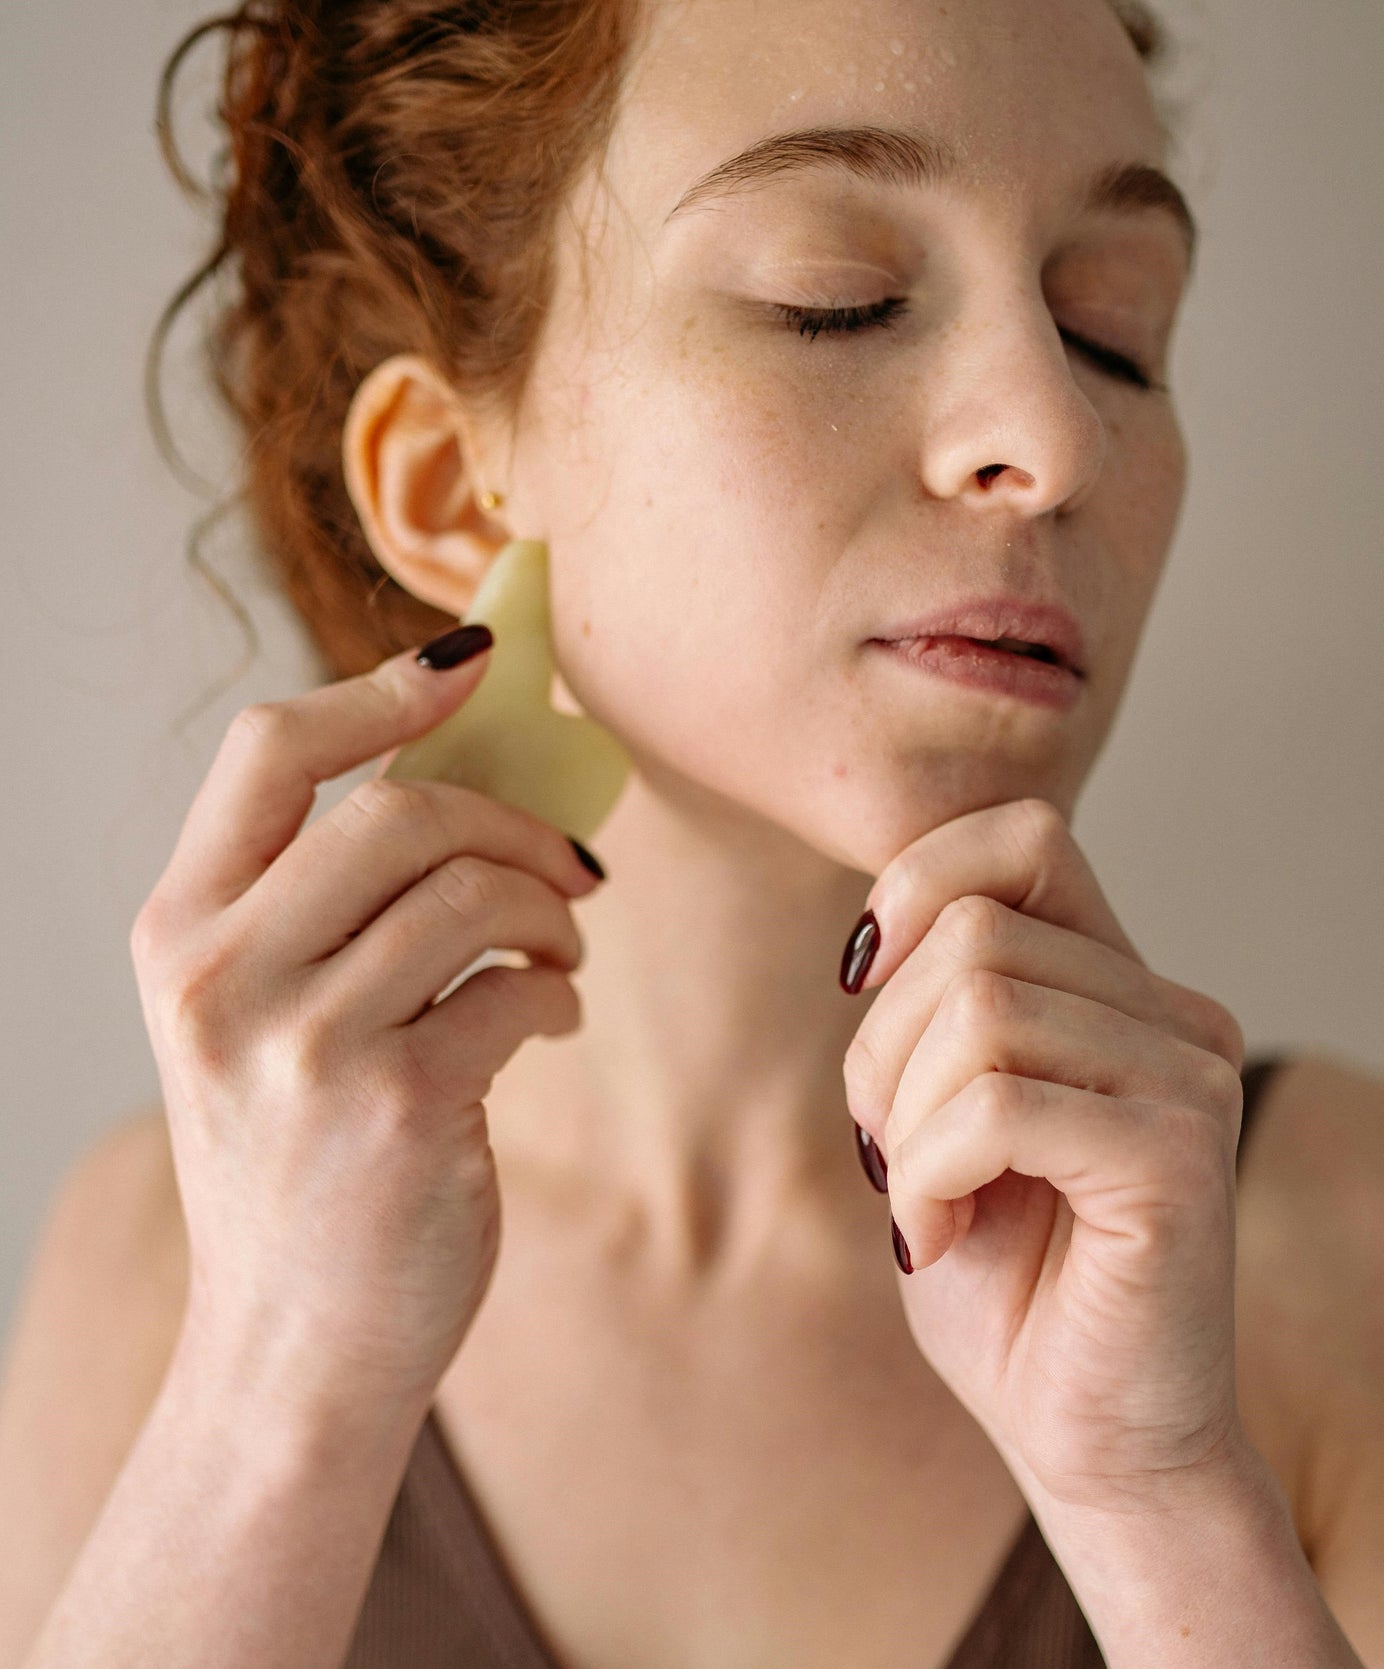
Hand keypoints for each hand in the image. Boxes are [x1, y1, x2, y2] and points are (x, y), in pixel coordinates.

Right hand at [130, 635, 603, 1433]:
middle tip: (570, 866)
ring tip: (558, 953)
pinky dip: (554, 993)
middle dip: (512, 822)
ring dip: (548, 910)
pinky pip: (514, 988)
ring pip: (471, 891)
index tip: (471, 667)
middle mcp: (222, 978)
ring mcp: (304, 1045)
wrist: (296, 1347)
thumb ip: (324, 902)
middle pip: (398, 811)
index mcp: (179, 933)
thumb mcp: (262, 1020)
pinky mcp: (396, 1108)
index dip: (381, 690)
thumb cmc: (296, 1164)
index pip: (270, 751)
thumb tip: (460, 771)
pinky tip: (544, 1019)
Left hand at [841, 798, 1248, 1512]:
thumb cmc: (1005, 1281)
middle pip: (973, 932)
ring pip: (980, 1007)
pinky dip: (927, 1172)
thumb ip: (936, 1007)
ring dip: (901, 1117)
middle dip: (883, 1047)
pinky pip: (997, 1104)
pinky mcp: (1178, 1157)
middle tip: (890, 1150)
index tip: (859, 976)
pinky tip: (936, 1237)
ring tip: (920, 1202)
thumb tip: (875, 931)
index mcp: (1120, 988)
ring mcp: (1188, 1079)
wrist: (1084, 1438)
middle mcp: (1172, 1015)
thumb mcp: (936, 1113)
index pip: (1022, 838)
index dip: (917, 882)